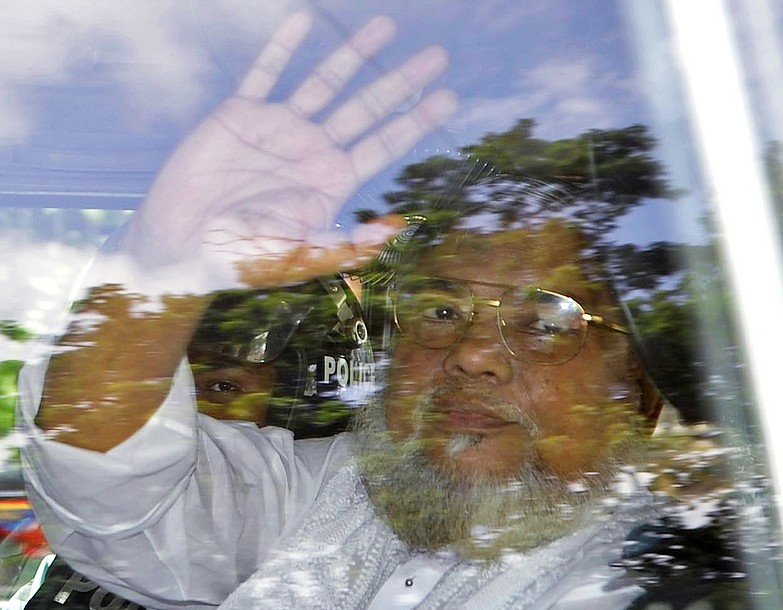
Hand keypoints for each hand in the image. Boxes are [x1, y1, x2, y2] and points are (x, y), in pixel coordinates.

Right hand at [126, 12, 456, 288]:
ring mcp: (278, 129)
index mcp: (331, 183)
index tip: (447, 96)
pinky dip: (284, 47)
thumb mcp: (299, 255)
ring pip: (325, 83)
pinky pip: (265, 72)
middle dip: (400, 82)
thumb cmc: (242, 260)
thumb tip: (395, 229)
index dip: (416, 121)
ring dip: (353, 54)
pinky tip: (306, 20)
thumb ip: (346, 243)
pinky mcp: (239, 114)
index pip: (383, 145)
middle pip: (366, 109)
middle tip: (437, 57)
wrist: (181, 247)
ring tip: (386, 26)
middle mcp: (311, 151)